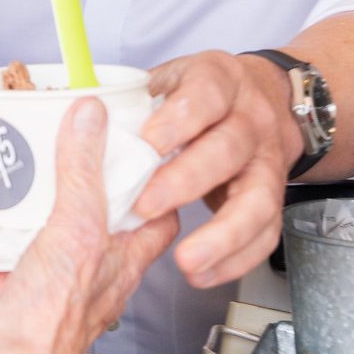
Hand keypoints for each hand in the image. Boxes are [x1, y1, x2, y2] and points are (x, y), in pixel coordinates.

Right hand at [0, 98, 178, 353]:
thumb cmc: (53, 318)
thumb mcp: (78, 227)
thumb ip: (82, 171)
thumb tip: (92, 116)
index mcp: (122, 257)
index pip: (154, 214)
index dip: (151, 178)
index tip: (136, 139)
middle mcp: (88, 269)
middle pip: (87, 211)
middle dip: (72, 173)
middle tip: (62, 133)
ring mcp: (45, 278)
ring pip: (33, 222)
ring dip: (17, 187)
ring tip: (7, 150)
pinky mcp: (6, 286)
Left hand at [133, 50, 304, 288]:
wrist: (263, 100)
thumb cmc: (199, 95)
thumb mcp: (169, 80)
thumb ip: (132, 100)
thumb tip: (80, 116)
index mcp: (222, 80)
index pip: (206, 96)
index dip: (178, 121)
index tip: (147, 144)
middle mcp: (252, 119)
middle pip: (228, 150)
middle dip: (187, 181)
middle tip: (146, 206)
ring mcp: (268, 159)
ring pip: (257, 200)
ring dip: (222, 235)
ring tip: (187, 260)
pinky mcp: (274, 196)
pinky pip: (265, 233)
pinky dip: (236, 260)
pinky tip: (204, 273)